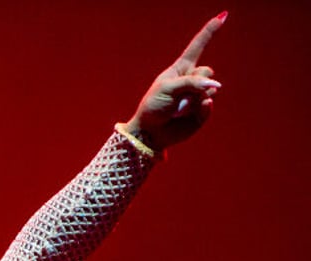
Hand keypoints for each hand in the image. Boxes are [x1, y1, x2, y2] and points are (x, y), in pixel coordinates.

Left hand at [125, 12, 226, 151]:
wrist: (151, 131)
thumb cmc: (153, 106)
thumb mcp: (167, 88)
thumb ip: (191, 82)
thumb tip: (216, 85)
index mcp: (180, 69)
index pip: (198, 46)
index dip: (210, 31)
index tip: (224, 16)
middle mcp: (192, 80)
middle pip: (207, 70)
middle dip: (197, 81)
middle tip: (179, 95)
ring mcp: (198, 95)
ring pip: (211, 88)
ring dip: (195, 97)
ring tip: (178, 107)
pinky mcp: (202, 110)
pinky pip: (210, 104)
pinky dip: (201, 108)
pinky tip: (189, 113)